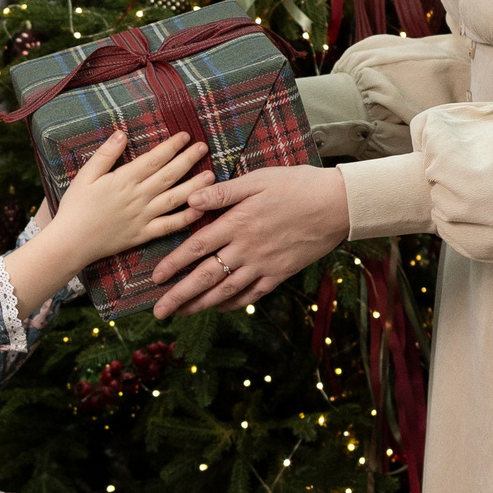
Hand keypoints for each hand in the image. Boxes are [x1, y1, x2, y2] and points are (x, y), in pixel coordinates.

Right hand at [47, 127, 213, 269]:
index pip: (154, 159)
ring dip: (194, 186)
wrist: (71, 242)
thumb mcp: (86, 175)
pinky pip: (169, 226)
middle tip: (204, 147)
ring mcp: (143, 217)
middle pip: (169, 175)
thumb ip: (106, 154)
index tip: (185, 136)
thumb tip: (122, 133)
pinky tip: (200, 210)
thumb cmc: (75, 207)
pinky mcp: (143, 234)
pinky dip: (185, 218)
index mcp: (124, 180)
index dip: (171, 147)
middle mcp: (138, 197)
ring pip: (174, 199)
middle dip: (188, 160)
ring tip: (211, 175)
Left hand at [150, 165, 350, 315]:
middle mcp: (246, 249)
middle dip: (179, 297)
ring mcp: (263, 265)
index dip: (174, 264)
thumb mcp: (258, 179)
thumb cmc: (297, 185)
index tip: (155, 278)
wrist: (337, 205)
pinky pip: (252, 295)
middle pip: (205, 277)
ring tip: (181, 313)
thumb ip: (223, 192)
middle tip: (159, 312)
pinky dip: (233, 303)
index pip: (196, 247)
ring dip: (200, 304)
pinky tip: (220, 307)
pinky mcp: (280, 274)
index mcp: (237, 223)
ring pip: (226, 291)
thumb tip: (190, 200)